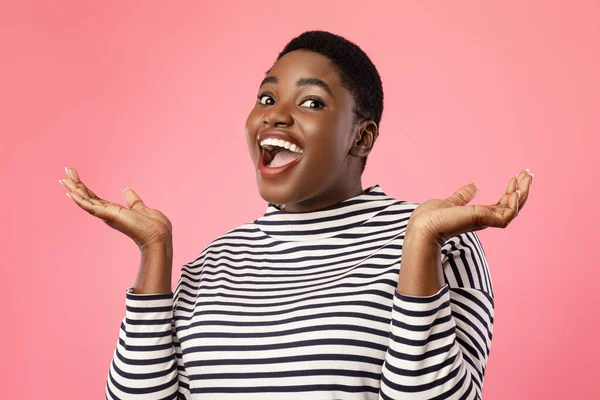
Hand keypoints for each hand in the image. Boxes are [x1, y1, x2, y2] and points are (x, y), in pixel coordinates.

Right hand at [59, 167, 172, 250]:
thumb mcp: (141, 208)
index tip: (75, 176)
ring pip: (86, 200)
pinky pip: (91, 207)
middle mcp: (107, 213)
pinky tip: (71, 192)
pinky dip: (81, 200)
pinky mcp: (110, 215)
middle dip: (75, 184)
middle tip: (65, 171)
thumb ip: (132, 200)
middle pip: (87, 197)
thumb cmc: (153, 226)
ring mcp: (107, 215)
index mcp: (114, 211)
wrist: (159, 235)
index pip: (95, 197)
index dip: (84, 188)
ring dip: (74, 189)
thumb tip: (126, 190)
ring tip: (63, 178)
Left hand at [406, 169, 533, 245]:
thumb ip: (464, 195)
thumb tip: (475, 186)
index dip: (512, 191)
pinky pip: (507, 215)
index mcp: (478, 215)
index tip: (517, 176)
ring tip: (526, 177)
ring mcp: (485, 221)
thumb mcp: (451, 201)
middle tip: (528, 173)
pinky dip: (513, 204)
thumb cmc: (431, 218)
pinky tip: (515, 191)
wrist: (422, 227)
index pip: (503, 204)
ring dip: (522, 193)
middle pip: (512, 206)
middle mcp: (484, 219)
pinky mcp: (482, 221)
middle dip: (522, 190)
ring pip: (514, 209)